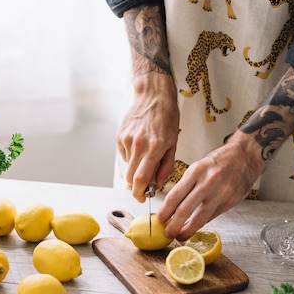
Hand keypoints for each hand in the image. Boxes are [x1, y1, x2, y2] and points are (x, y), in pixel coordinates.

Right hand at [116, 72, 179, 200]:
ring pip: (127, 167)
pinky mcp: (119, 136)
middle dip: (136, 185)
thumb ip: (166, 165)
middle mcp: (138, 144)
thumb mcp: (173, 142)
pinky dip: (131, 157)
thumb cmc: (167, 117)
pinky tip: (139, 145)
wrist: (153, 95)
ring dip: (135, 168)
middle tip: (146, 182)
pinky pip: (123, 155)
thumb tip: (158, 183)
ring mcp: (126, 140)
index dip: (139, 193)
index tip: (141, 198)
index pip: (141, 179)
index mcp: (154, 147)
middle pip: (130, 177)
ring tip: (146, 154)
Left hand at [157, 131, 265, 240]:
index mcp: (195, 172)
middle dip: (173, 225)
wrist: (245, 157)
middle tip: (167, 233)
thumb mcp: (198, 167)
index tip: (159, 219)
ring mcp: (220, 194)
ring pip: (199, 218)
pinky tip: (194, 228)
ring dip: (187, 230)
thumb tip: (172, 205)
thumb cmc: (219, 161)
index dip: (165, 211)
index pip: (175, 196)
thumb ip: (186, 185)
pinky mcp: (230, 202)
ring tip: (180, 236)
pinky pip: (212, 217)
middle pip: (185, 210)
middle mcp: (207, 183)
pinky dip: (201, 225)